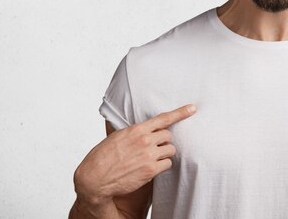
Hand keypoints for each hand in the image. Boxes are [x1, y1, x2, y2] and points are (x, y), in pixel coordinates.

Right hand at [74, 104, 196, 204]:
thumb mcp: (117, 137)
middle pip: (168, 136)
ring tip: (151, 159)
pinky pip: (167, 164)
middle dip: (164, 141)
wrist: (95, 178)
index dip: (180, 113)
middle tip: (154, 148)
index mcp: (136, 129)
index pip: (163, 118)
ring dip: (164, 154)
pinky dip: (163, 166)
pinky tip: (152, 168)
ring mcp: (148, 155)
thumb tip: (144, 129)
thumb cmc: (102, 157)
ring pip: (170, 150)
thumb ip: (134, 132)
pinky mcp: (150, 170)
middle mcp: (145, 140)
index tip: (192, 108)